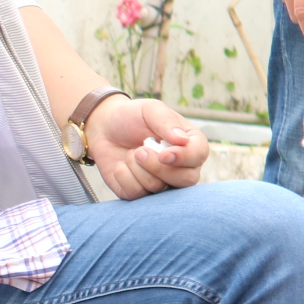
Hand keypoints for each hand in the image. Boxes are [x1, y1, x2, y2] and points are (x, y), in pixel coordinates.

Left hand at [83, 94, 209, 197]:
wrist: (104, 128)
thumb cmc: (132, 116)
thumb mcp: (149, 110)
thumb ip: (166, 121)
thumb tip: (181, 140)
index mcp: (189, 144)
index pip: (198, 156)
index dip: (183, 158)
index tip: (164, 154)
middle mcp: (181, 167)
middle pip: (185, 180)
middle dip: (158, 167)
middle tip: (139, 151)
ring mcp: (162, 182)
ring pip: (157, 187)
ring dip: (136, 168)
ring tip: (131, 153)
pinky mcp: (140, 192)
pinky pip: (136, 194)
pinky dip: (124, 177)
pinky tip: (121, 165)